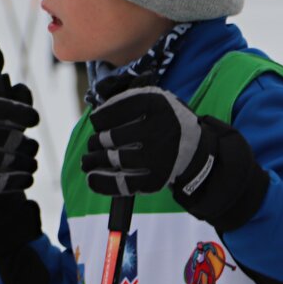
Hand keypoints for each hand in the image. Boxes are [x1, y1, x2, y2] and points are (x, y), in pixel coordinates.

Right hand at [0, 80, 39, 195]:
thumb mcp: (1, 119)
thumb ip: (14, 104)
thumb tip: (21, 89)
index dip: (14, 110)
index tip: (35, 119)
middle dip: (22, 143)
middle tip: (33, 147)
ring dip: (24, 162)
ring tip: (32, 163)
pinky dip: (18, 180)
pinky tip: (28, 178)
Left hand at [81, 86, 208, 196]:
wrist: (193, 148)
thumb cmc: (163, 122)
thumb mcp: (152, 100)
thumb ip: (124, 101)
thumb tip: (95, 120)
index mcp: (157, 104)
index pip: (111, 113)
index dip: (98, 119)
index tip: (98, 123)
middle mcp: (159, 129)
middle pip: (109, 138)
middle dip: (95, 142)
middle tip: (95, 144)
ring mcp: (158, 156)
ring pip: (113, 160)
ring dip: (94, 160)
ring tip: (89, 160)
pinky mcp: (156, 179)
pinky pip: (122, 184)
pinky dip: (102, 182)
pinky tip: (92, 178)